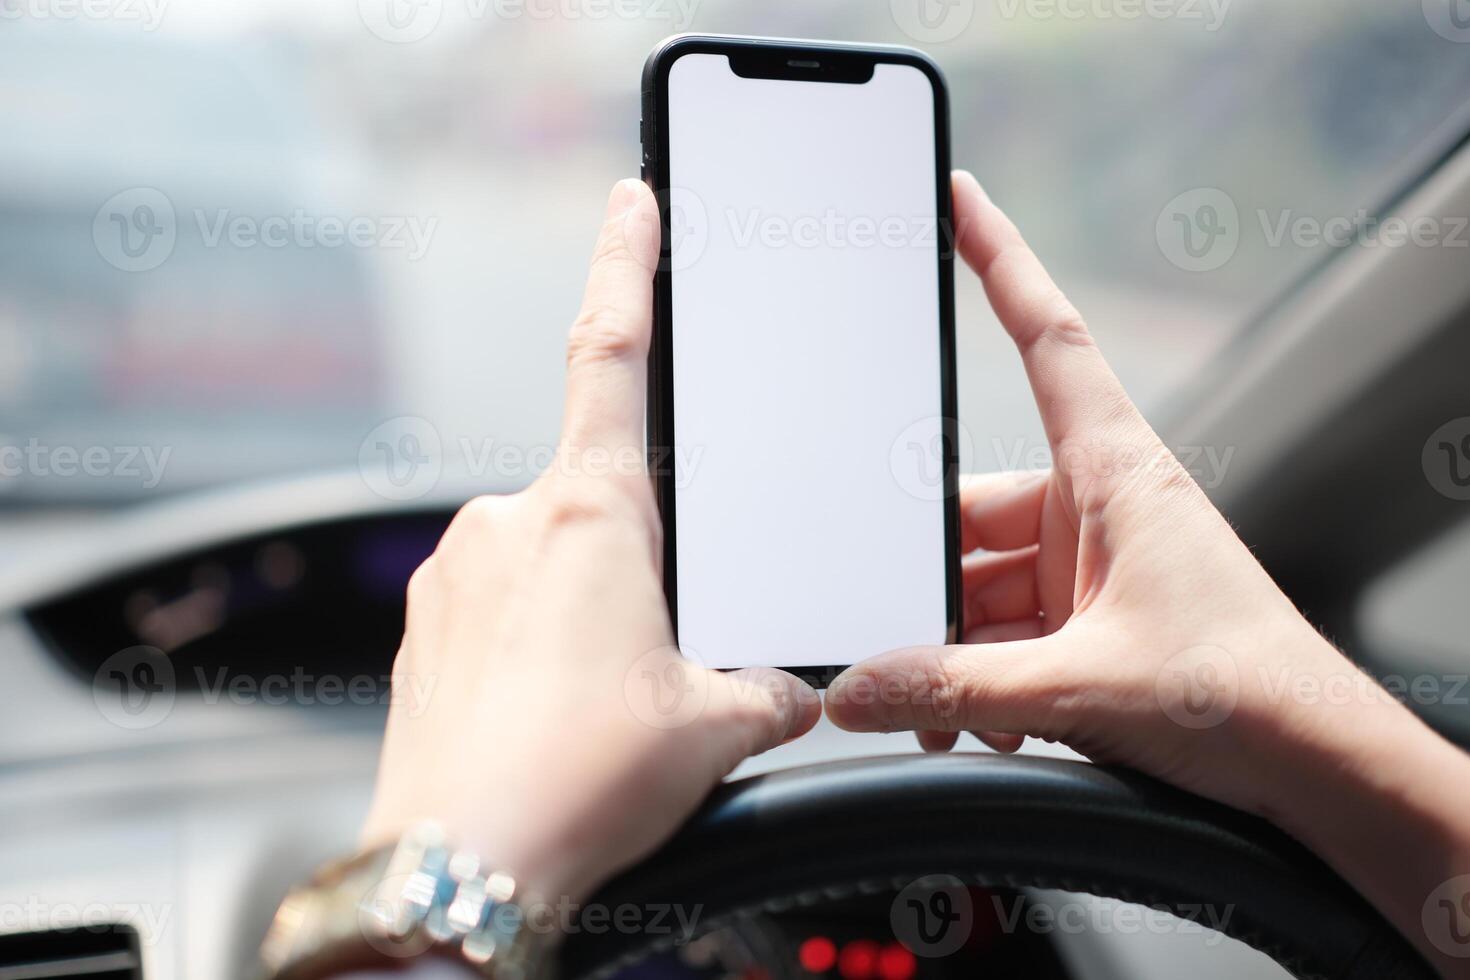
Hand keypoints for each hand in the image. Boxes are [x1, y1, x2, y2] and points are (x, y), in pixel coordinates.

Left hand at [360, 179, 819, 906]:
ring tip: (605, 706)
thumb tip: (796, 690)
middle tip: (656, 656)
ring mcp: (453, 576)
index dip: (630, 265)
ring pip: (545, 563)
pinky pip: (496, 609)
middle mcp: (507, 524)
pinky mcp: (423, 630)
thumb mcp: (710, 730)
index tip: (634, 205)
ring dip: (586, 613)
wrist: (456, 870)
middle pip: (596, 497)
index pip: (613, 353)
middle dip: (639, 559)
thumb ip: (767, 690)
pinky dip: (533, 645)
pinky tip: (555, 716)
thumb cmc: (572, 787)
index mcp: (590, 515)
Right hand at [825, 171, 1469, 975]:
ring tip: (940, 709)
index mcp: (1113, 472)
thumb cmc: (1245, 691)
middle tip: (887, 632)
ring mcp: (1092, 564)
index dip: (1000, 261)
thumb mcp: (1082, 687)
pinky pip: (1005, 628)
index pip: (1048, 339)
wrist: (1316, 766)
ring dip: (951, 646)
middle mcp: (1098, 504)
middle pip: (973, 505)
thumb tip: (860, 688)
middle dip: (928, 578)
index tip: (960, 200)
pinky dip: (978, 673)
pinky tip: (974, 723)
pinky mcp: (1090, 618)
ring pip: (983, 580)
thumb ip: (957, 691)